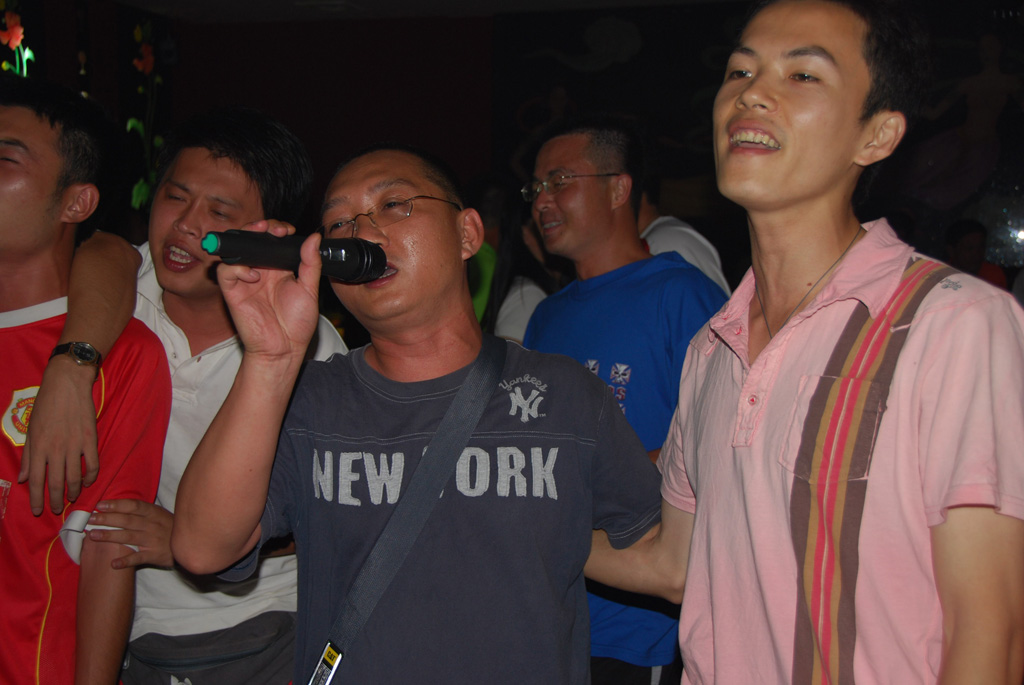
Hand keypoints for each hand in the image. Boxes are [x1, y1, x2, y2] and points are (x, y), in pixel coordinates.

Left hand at [20, 355, 98, 515]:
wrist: (67, 384)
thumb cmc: (45, 404)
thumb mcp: (30, 429)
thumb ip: (28, 455)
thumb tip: (23, 477)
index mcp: (38, 447)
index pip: (36, 480)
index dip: (36, 498)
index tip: (38, 511)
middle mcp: (56, 449)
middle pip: (56, 482)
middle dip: (55, 500)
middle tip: (57, 509)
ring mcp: (75, 445)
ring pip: (75, 477)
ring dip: (74, 491)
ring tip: (72, 498)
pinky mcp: (90, 440)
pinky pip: (93, 464)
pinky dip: (91, 476)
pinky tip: (88, 482)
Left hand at [88, 499, 173, 568]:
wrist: (189, 544)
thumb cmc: (169, 527)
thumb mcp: (159, 514)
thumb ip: (141, 511)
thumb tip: (117, 505)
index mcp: (153, 513)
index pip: (132, 506)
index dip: (116, 505)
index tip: (100, 505)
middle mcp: (152, 525)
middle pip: (127, 520)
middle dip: (107, 519)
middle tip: (90, 519)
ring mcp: (153, 540)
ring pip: (129, 537)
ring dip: (110, 536)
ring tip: (93, 536)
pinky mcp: (154, 555)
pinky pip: (138, 558)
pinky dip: (126, 561)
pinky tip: (113, 563)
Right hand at [217, 221, 322, 362]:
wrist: (285, 348)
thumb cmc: (296, 323)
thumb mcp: (309, 290)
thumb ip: (311, 263)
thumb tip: (314, 238)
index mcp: (278, 268)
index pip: (270, 240)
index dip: (275, 229)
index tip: (286, 230)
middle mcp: (260, 271)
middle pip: (250, 239)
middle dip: (259, 228)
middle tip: (272, 228)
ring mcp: (245, 280)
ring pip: (235, 249)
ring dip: (245, 239)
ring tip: (260, 237)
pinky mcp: (233, 292)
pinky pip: (226, 272)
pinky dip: (237, 268)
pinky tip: (254, 275)